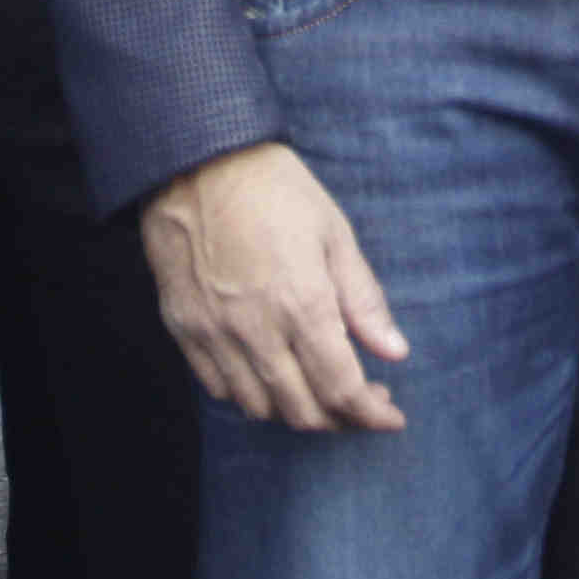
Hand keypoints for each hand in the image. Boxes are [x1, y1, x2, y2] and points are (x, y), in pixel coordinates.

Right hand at [142, 142, 408, 432]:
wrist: (195, 160)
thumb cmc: (273, 187)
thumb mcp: (333, 232)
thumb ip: (363, 299)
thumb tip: (395, 352)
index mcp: (302, 303)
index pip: (342, 388)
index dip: (371, 414)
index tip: (391, 417)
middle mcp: (256, 330)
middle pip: (301, 410)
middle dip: (339, 419)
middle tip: (361, 401)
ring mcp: (214, 333)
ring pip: (258, 407)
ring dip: (294, 410)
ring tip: (316, 388)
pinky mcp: (184, 328)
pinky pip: (218, 387)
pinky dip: (249, 394)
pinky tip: (269, 374)